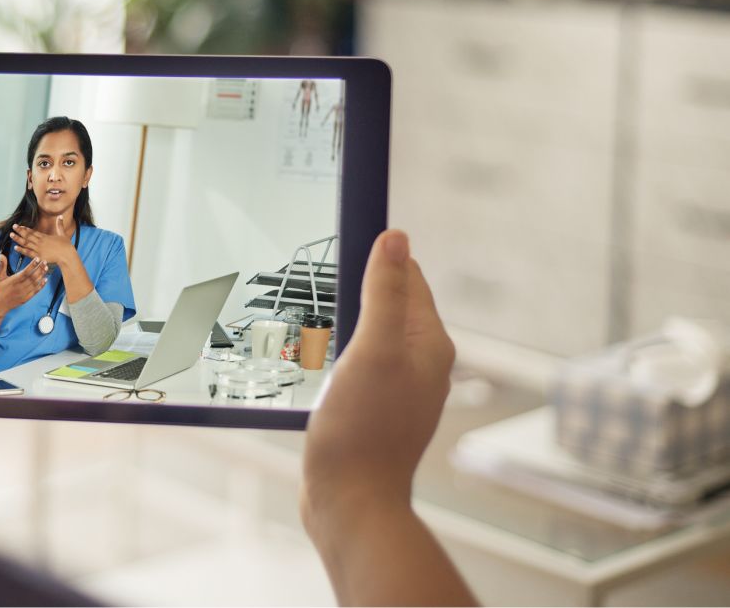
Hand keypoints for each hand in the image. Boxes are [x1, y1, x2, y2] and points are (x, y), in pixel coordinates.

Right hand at [0, 250, 47, 312]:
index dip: (32, 265)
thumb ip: (2, 266)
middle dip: (40, 268)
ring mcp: (24, 293)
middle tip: (45, 261)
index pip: (25, 272)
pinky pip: (36, 291)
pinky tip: (45, 279)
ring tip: (46, 268)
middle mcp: (20, 287)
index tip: (37, 258)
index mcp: (14, 281)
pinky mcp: (26, 298)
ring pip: (35, 283)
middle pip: (32, 277)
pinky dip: (41, 285)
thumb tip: (1, 255)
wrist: (0, 305)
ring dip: (42, 275)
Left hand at [11, 216, 77, 265]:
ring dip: (18, 239)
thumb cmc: (66, 246)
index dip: (25, 229)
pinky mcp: (39, 256)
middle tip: (13, 227)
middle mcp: (40, 242)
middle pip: (28, 236)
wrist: (67, 256)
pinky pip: (29, 253)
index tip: (19, 226)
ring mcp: (39, 249)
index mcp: (45, 236)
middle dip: (19, 231)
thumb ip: (60, 225)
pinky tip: (15, 248)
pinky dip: (22, 250)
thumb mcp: (62, 234)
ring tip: (11, 235)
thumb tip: (61, 216)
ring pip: (26, 243)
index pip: (33, 232)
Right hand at [301, 229, 452, 519]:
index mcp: (428, 343)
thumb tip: (396, 237)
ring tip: (312, 317)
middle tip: (320, 280)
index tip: (341, 243)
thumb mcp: (372, 350)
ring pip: (370, 334)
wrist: (350, 502)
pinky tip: (315, 359)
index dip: (378, 257)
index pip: (409, 278)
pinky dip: (337, 352)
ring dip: (344, 320)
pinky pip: (358, 364)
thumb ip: (385, 292)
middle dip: (358, 287)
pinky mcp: (374, 409)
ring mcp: (397, 388)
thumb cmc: (362, 430)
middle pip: (389, 304)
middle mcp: (420, 364)